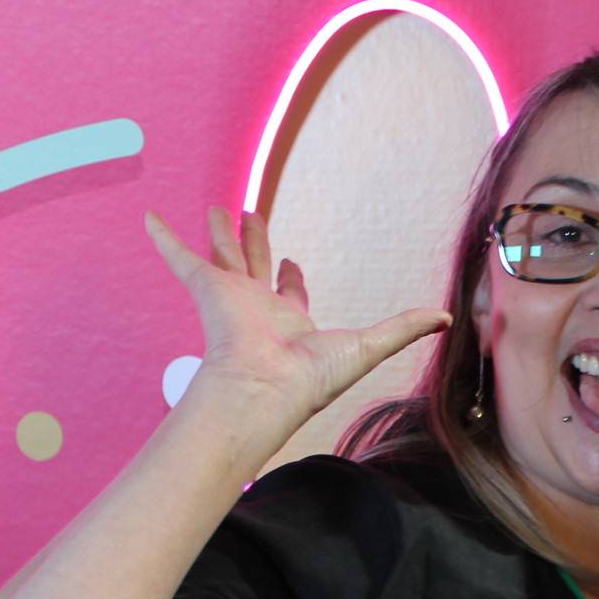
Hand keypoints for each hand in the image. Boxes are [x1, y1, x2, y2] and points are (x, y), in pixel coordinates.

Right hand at [146, 208, 448, 423]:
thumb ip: (403, 328)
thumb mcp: (370, 345)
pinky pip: (180, 258)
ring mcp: (230, 298)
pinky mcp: (206, 290)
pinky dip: (164, 240)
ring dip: (220, 233)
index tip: (291, 262)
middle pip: (255, 266)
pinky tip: (151, 219)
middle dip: (255, 242)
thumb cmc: (309, 378)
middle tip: (253, 215)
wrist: (262, 389)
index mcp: (290, 322)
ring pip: (223, 255)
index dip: (292, 278)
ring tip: (216, 208)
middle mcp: (258, 309)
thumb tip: (446, 318)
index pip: (290, 294)